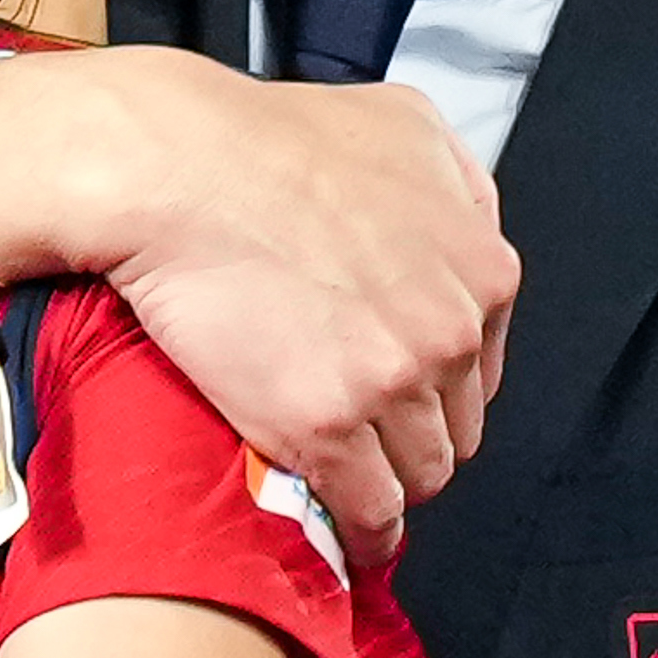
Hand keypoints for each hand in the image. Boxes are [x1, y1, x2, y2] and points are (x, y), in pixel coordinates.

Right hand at [0, 47, 513, 543]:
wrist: (175, 166)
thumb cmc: (270, 136)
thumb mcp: (404, 123)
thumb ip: (458, 183)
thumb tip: (465, 228)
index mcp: (482, 268)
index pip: (482, 368)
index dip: (436, 385)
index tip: (400, 395)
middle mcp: (450, 329)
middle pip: (456, 427)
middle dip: (414, 435)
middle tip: (362, 434)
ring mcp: (392, 382)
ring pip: (420, 474)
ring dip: (388, 484)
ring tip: (348, 485)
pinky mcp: (325, 426)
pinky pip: (372, 510)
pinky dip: (364, 530)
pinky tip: (346, 534)